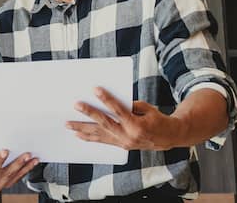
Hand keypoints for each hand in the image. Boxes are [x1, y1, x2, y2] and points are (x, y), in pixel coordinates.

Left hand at [66, 87, 183, 150]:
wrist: (169, 137)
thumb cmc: (157, 119)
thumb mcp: (147, 109)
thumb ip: (129, 106)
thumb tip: (109, 102)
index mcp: (137, 125)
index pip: (118, 110)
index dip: (106, 99)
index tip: (95, 89)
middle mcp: (128, 136)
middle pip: (104, 123)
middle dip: (88, 114)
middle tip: (75, 105)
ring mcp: (123, 143)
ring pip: (99, 135)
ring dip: (82, 129)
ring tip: (68, 124)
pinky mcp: (121, 146)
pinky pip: (102, 141)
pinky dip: (89, 138)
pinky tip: (78, 134)